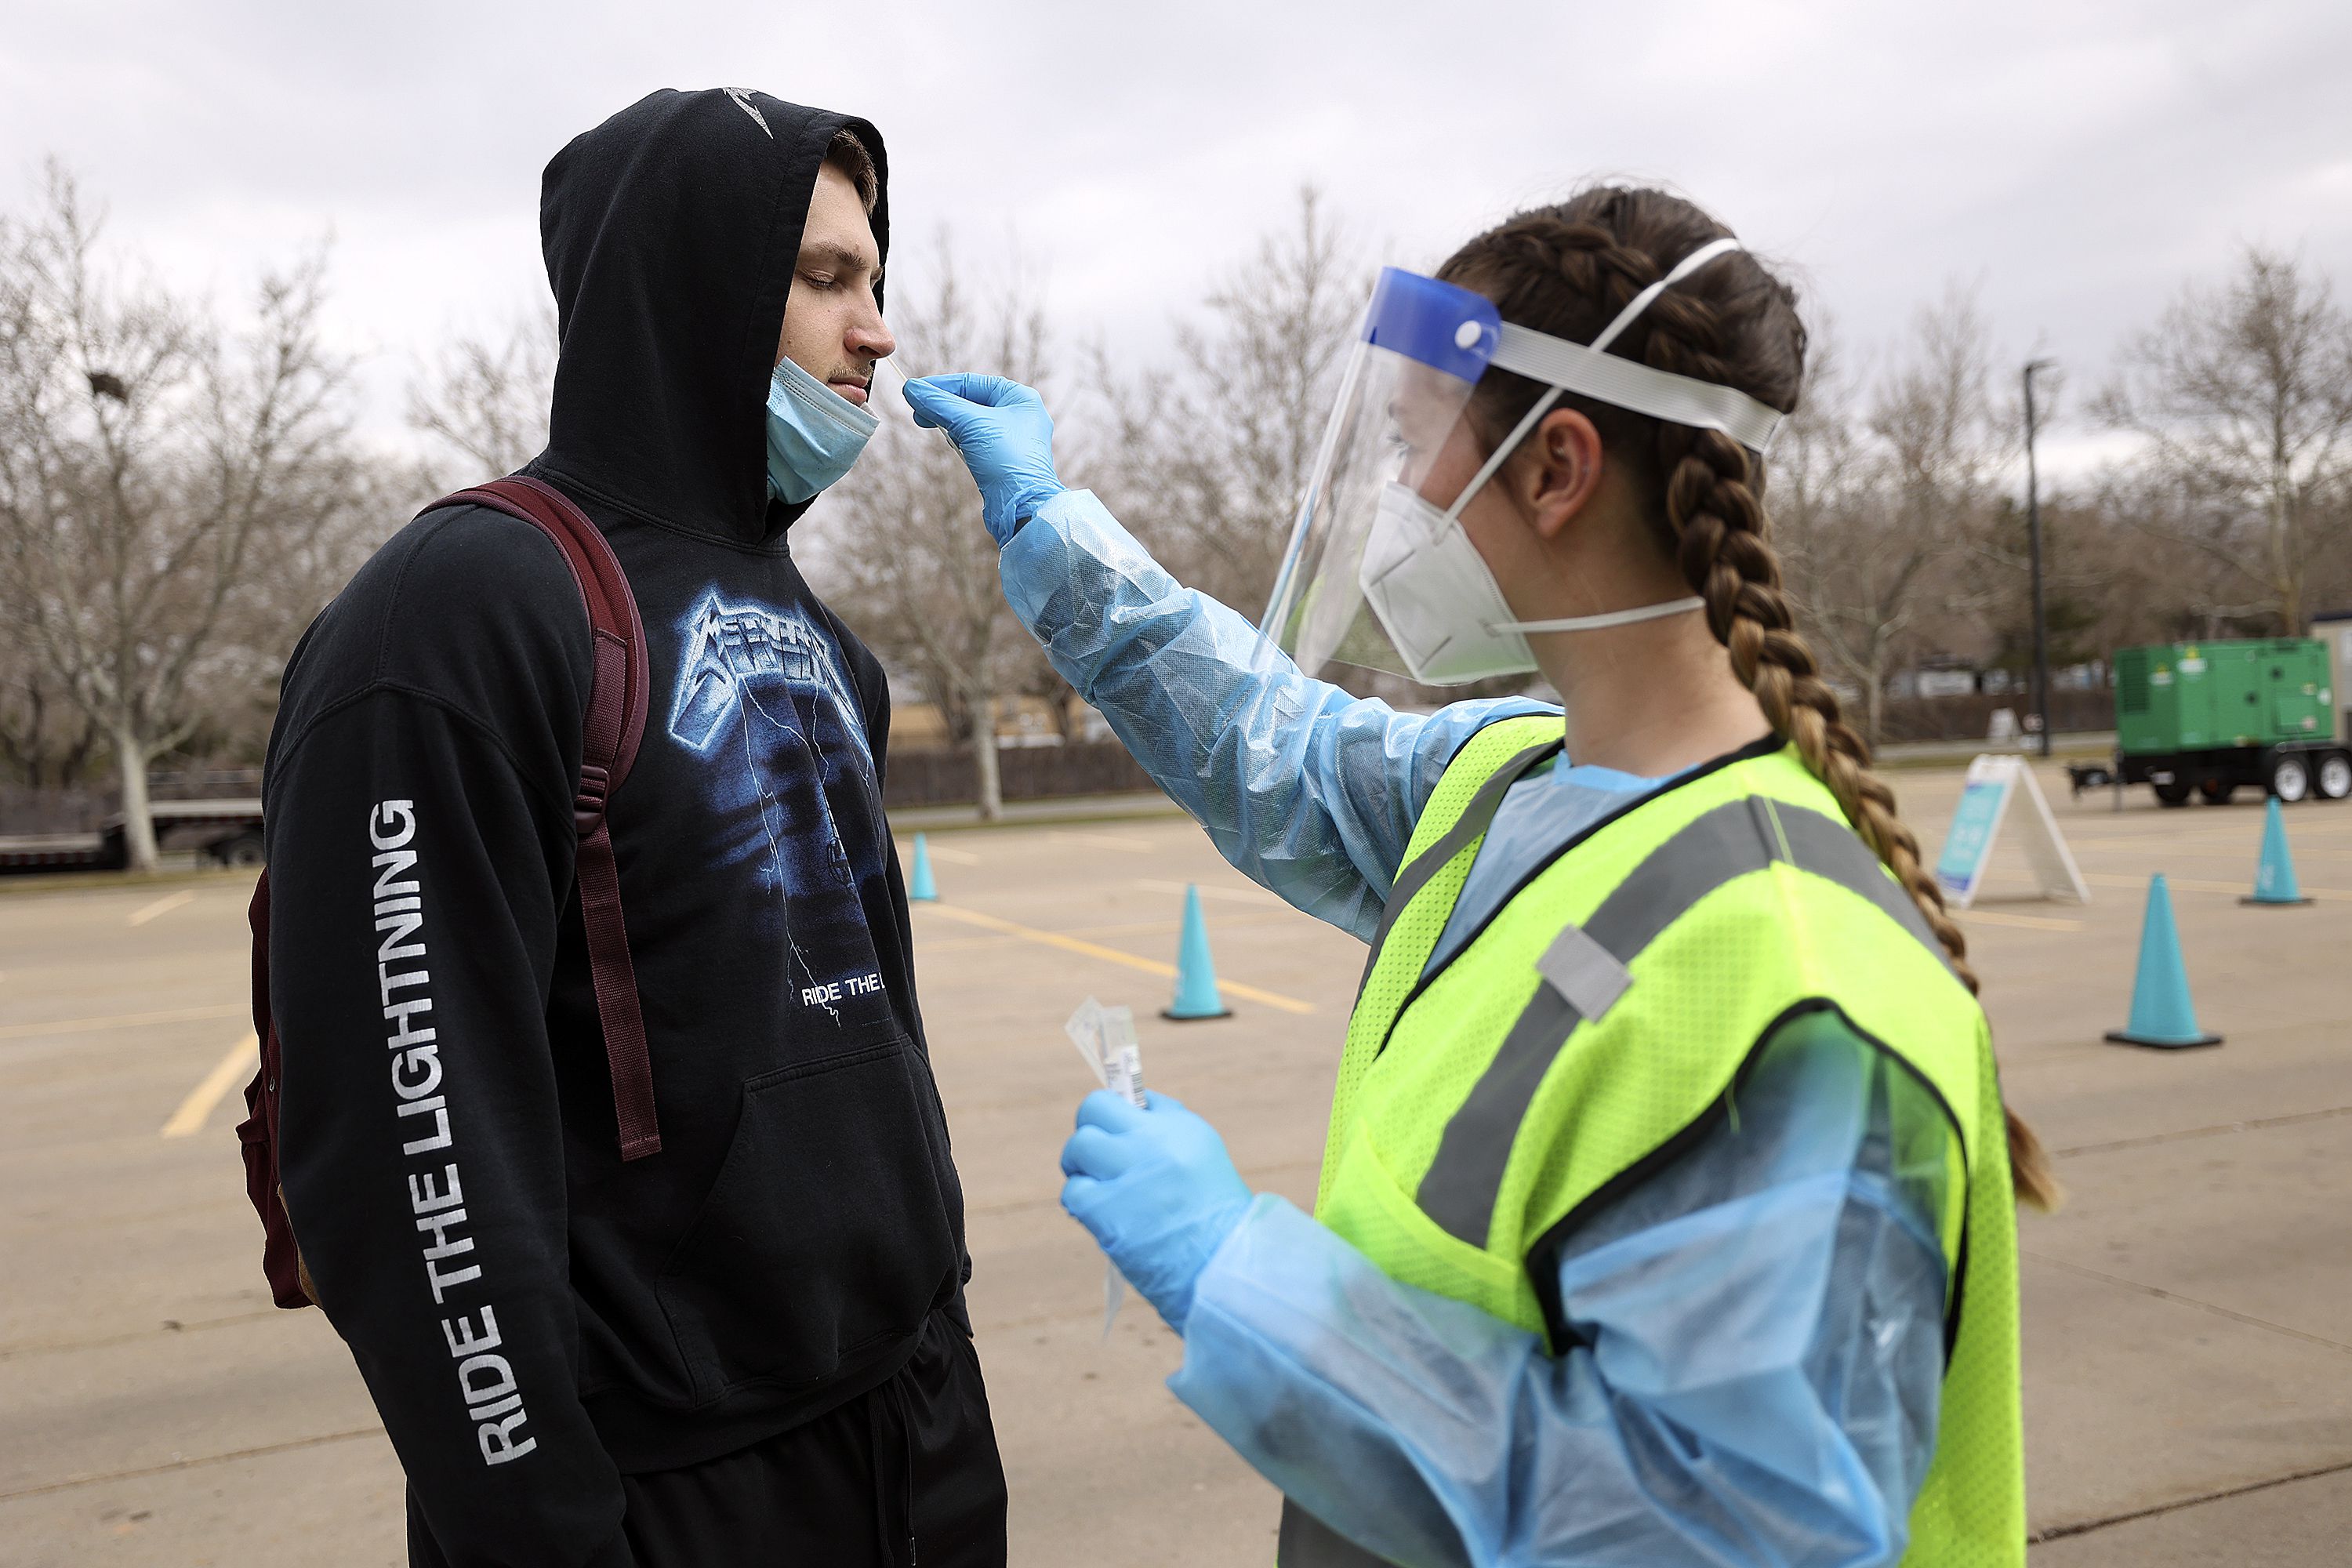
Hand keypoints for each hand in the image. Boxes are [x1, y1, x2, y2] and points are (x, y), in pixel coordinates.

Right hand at [902, 373, 1064, 544]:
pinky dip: (962, 442)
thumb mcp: (970, 424)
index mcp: (1020, 398)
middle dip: (943, 407)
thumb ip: (939, 403)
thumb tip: (912, 389)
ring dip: (952, 425)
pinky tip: (955, 448)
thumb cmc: (1006, 460)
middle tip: (918, 415)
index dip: (941, 386)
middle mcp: (1019, 415)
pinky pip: (976, 442)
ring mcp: (1012, 439)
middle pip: (971, 402)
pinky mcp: (1003, 460)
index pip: (972, 383)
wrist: (1022, 507)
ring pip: (971, 423)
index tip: (914, 391)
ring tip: (937, 431)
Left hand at [1060, 1090, 1252, 1334]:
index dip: (1106, 1113)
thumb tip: (1129, 1101)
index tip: (1109, 1130)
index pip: (1117, 1096)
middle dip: (1089, 1136)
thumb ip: (1165, 1121)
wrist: (1223, 1266)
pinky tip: (1102, 1214)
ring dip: (1081, 1170)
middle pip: (1090, 1113)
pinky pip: (1073, 1192)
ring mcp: (1126, 1177)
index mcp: (1175, 1127)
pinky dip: (1081, 1202)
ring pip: (1076, 1150)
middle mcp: (1150, 1144)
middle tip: (1098, 1160)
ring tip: (1102, 1190)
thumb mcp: (1201, 1150)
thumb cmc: (1213, 1211)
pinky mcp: (1107, 1213)